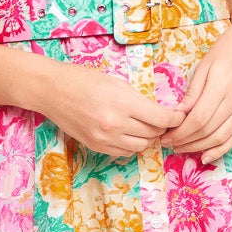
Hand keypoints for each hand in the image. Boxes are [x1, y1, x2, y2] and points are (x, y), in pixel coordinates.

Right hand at [36, 60, 186, 157]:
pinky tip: (128, 133)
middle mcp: (115, 125)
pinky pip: (124, 152)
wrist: (52, 91)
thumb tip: (160, 112)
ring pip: (140, 146)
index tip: (179, 115)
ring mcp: (104, 139)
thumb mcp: (117, 82)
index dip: (175, 118)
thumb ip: (139, 99)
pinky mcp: (96, 147)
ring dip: (147, 137)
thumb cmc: (83, 80)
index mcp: (123, 104)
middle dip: (161, 127)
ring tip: (145, 126)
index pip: (161, 118)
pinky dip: (131, 144)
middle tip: (162, 119)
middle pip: (153, 134)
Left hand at [159, 9, 231, 161]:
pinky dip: (220, 149)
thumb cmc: (229, 48)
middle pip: (207, 131)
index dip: (180, 132)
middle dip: (185, 141)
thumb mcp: (204, 65)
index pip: (197, 119)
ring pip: (221, 138)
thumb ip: (193, 92)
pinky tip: (206, 155)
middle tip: (170, 143)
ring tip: (183, 148)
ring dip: (199, 147)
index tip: (166, 135)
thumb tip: (178, 114)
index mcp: (222, 85)